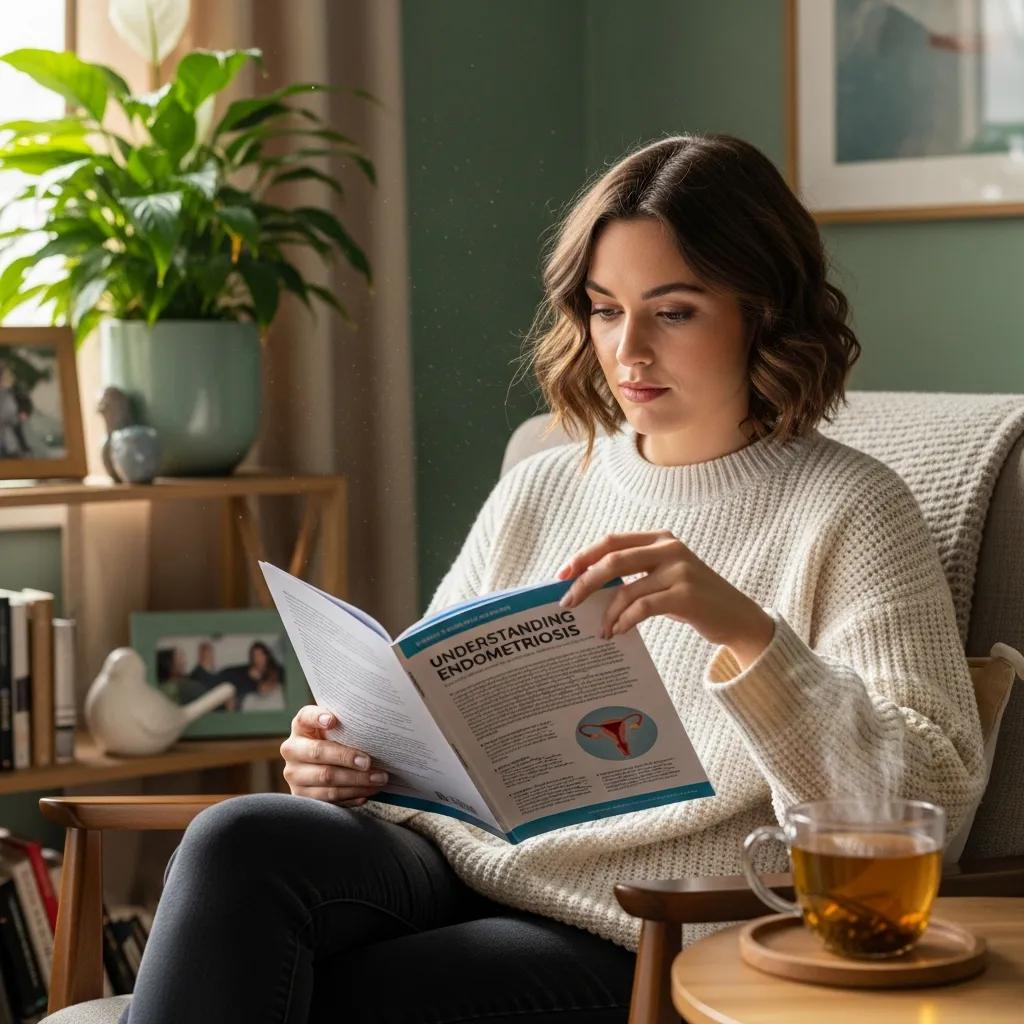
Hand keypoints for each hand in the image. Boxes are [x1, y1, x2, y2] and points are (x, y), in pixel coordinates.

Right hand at [280, 705, 388, 806]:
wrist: (319, 766)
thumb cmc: (335, 741)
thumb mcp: (336, 730)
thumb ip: (347, 725)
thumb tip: (375, 724)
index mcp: (301, 727)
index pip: (305, 717)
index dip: (317, 717)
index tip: (333, 720)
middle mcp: (292, 749)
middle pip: (319, 752)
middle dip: (347, 757)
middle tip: (369, 762)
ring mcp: (294, 774)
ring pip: (326, 778)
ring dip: (356, 780)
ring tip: (378, 779)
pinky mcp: (302, 795)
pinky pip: (328, 798)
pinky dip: (351, 796)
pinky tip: (367, 792)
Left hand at [556, 530, 773, 664]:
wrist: (738, 618)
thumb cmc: (693, 600)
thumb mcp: (664, 577)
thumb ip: (633, 574)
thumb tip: (587, 588)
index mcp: (660, 538)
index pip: (610, 541)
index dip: (582, 557)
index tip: (561, 576)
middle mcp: (669, 548)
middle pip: (612, 560)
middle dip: (584, 583)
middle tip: (567, 604)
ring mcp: (679, 570)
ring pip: (625, 589)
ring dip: (606, 613)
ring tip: (600, 630)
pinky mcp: (686, 595)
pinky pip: (642, 608)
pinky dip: (624, 621)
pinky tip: (618, 632)